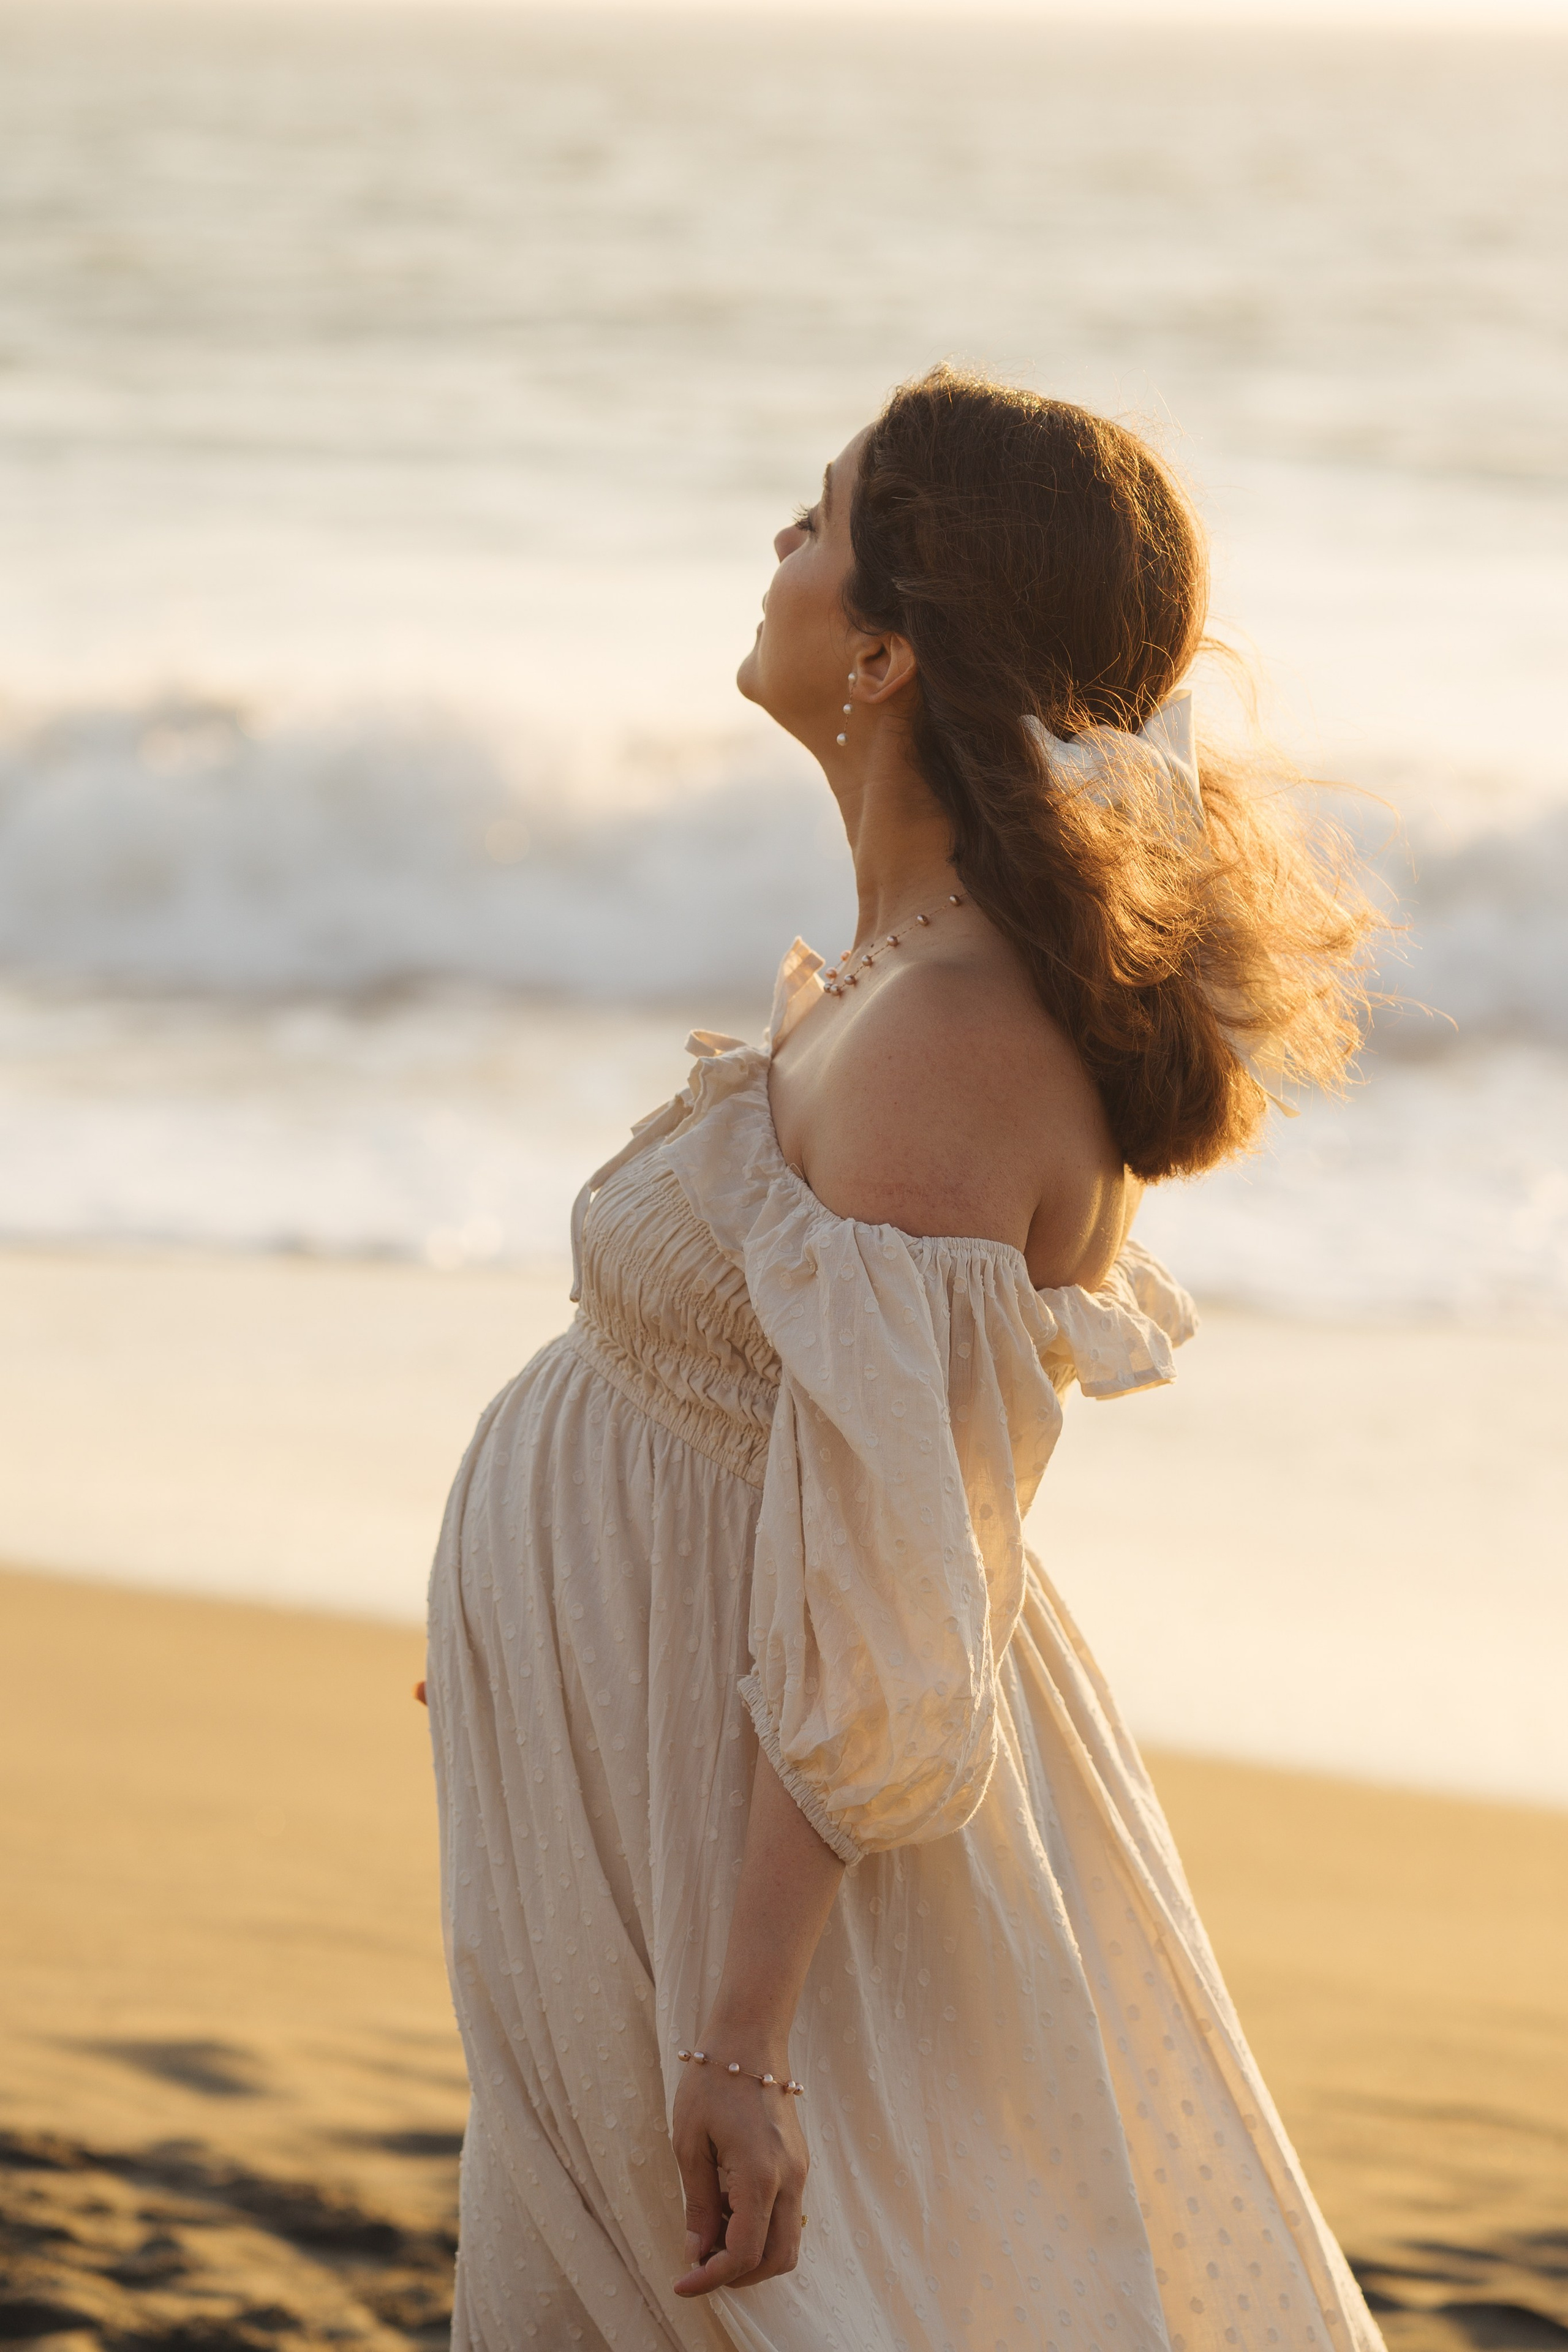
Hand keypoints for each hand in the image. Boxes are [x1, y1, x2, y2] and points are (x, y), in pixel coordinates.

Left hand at [671, 2049, 808, 2297]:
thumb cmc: (712, 2083)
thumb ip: (699, 2202)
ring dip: (751, 2254)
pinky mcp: (798, 2164)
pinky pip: (786, 2216)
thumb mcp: (690, 2142)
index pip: (744, 2253)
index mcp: (761, 2174)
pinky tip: (727, 2206)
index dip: (712, 2278)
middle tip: (700, 2265)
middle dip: (738, 2276)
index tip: (682, 2283)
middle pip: (777, 2259)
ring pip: (787, 2242)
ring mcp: (800, 2172)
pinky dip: (759, 2229)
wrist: (750, 2037)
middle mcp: (790, 2179)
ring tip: (711, 2231)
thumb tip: (696, 2252)